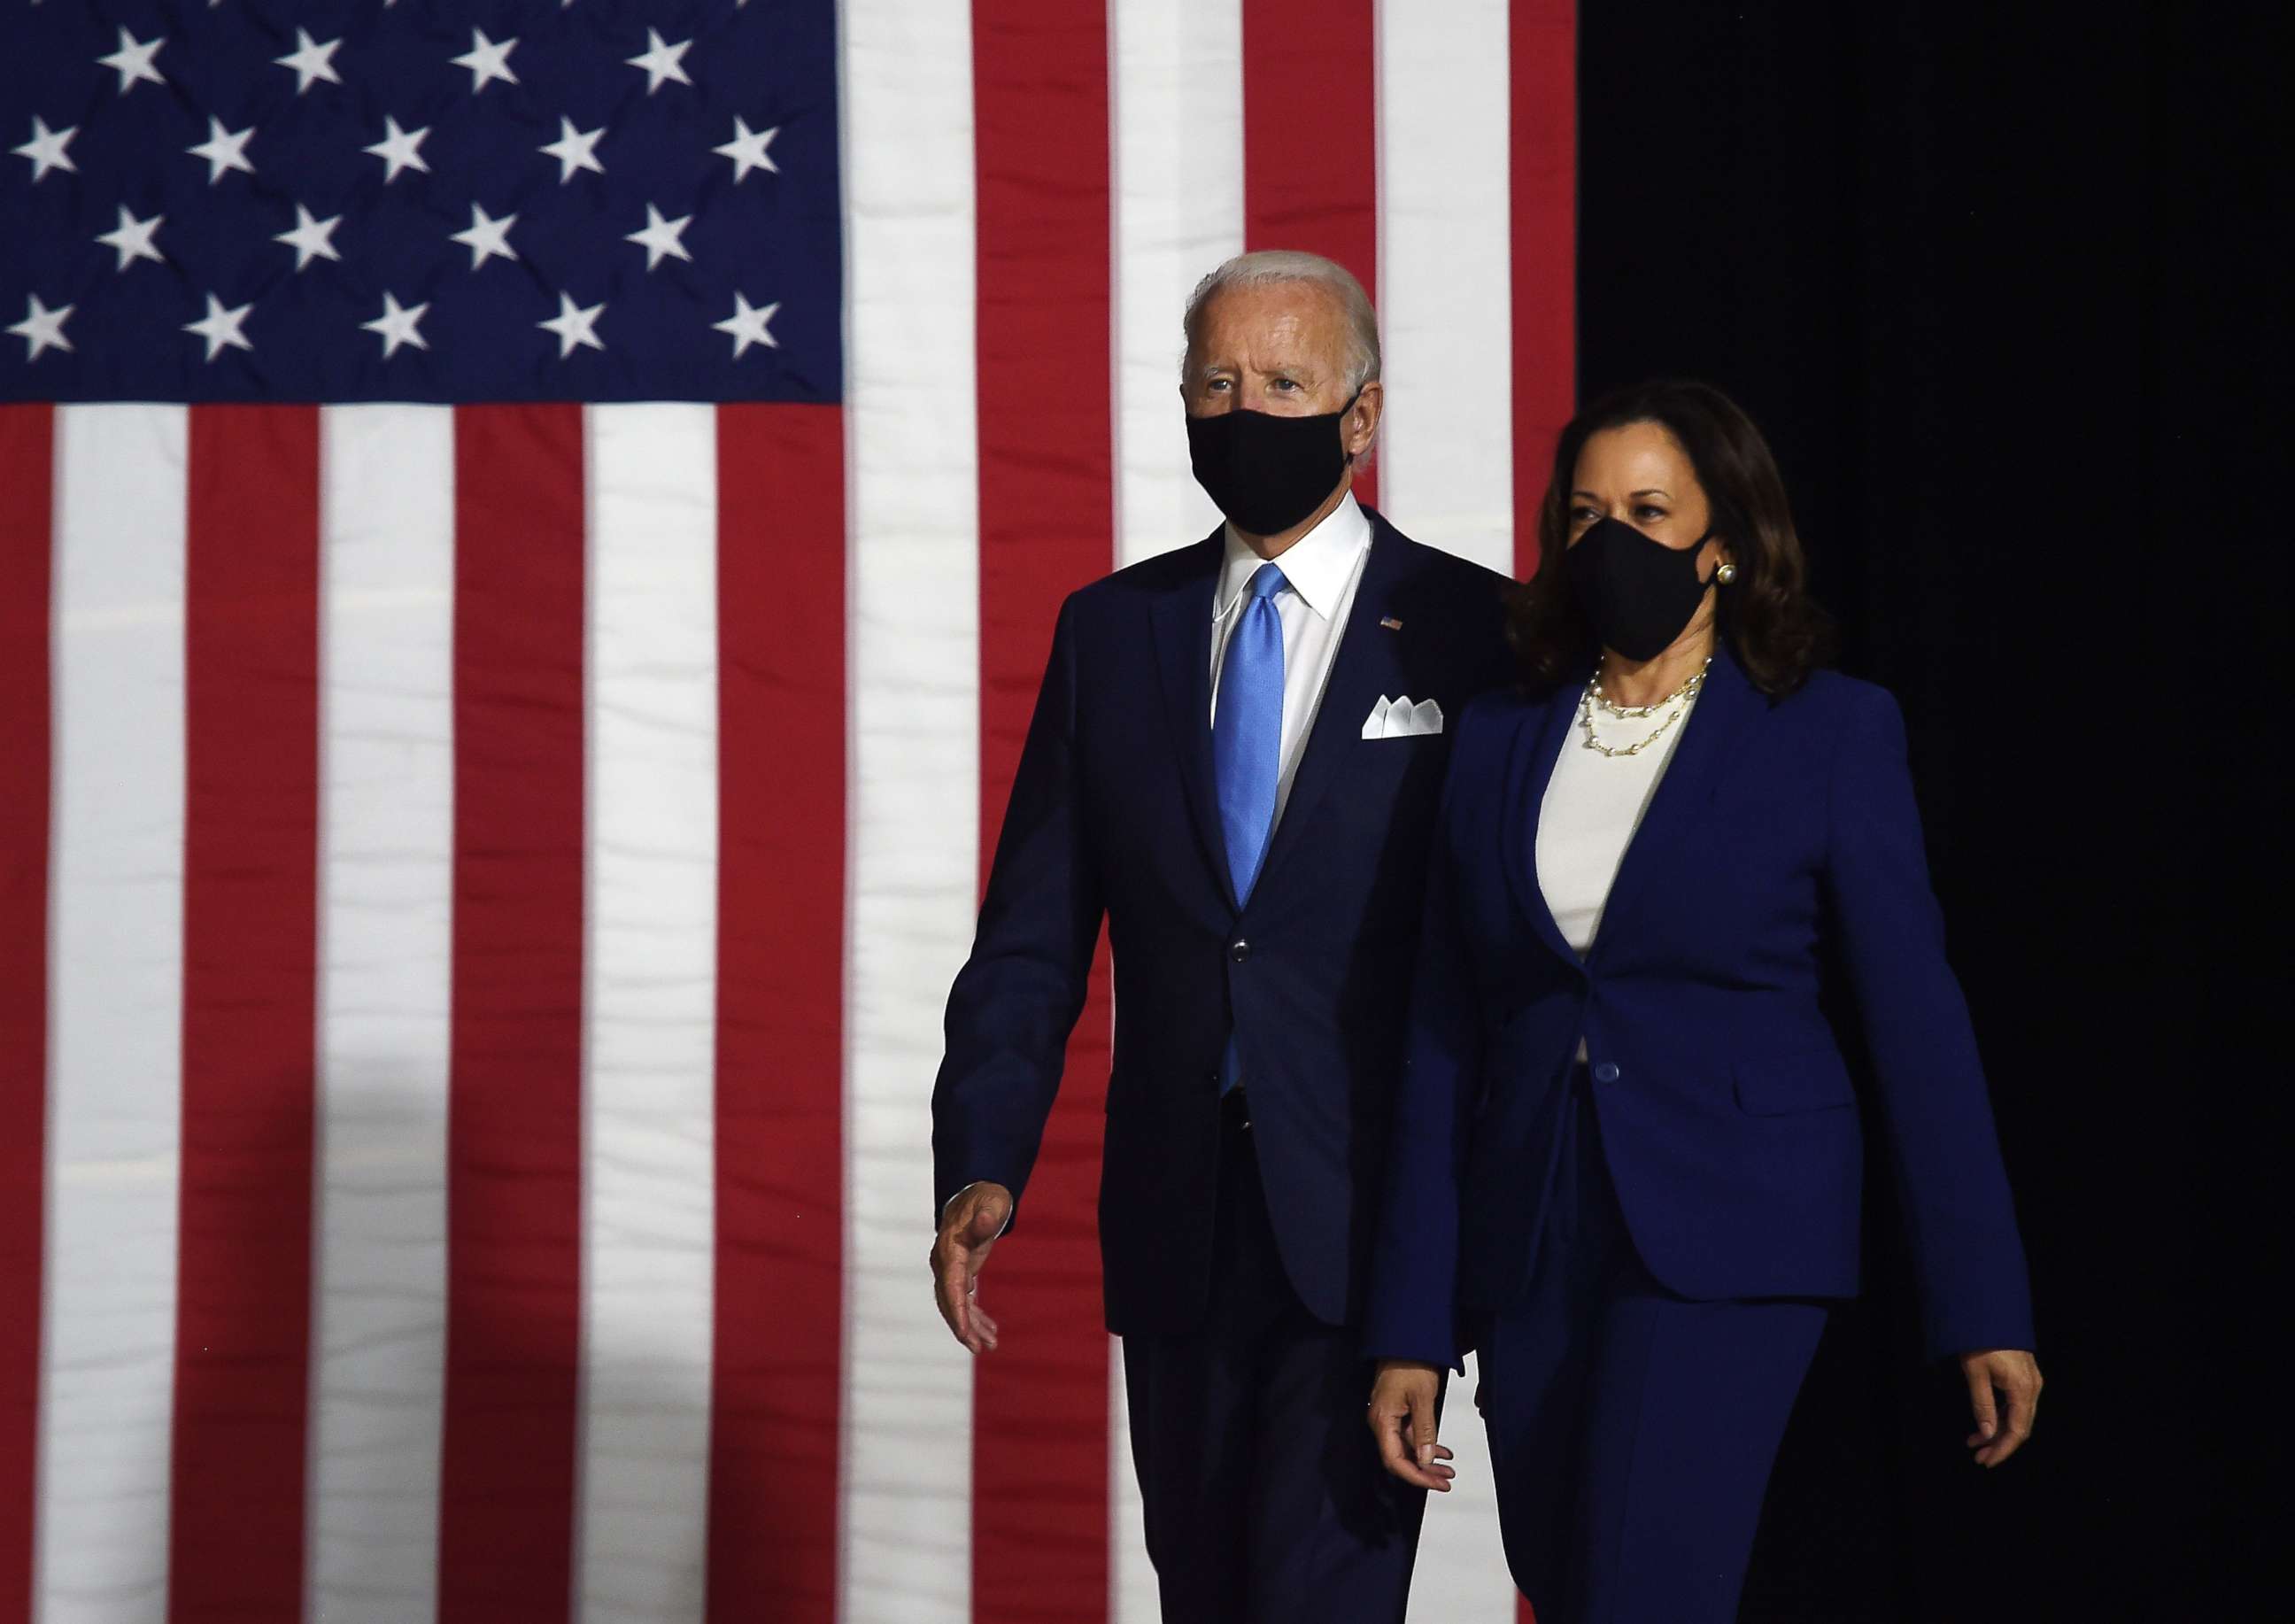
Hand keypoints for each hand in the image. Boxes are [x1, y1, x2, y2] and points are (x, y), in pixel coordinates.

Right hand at [930, 1182, 1012, 1353]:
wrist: (978, 1192)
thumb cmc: (986, 1199)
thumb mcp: (989, 1205)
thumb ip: (986, 1217)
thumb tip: (986, 1219)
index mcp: (950, 1251)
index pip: (951, 1287)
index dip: (957, 1312)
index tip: (964, 1334)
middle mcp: (944, 1263)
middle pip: (949, 1301)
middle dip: (963, 1327)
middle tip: (979, 1349)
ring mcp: (950, 1268)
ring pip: (957, 1305)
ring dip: (972, 1326)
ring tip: (990, 1345)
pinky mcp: (960, 1271)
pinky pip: (964, 1299)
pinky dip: (976, 1315)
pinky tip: (990, 1330)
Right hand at [1367, 1360, 1454, 1491]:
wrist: (1407, 1340)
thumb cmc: (1411, 1364)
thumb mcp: (1422, 1398)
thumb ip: (1424, 1431)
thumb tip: (1424, 1460)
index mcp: (1382, 1420)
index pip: (1394, 1460)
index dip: (1415, 1476)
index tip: (1436, 1483)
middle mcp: (1381, 1422)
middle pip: (1399, 1458)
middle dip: (1424, 1472)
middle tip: (1447, 1480)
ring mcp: (1388, 1417)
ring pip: (1406, 1448)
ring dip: (1427, 1460)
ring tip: (1449, 1468)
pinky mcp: (1396, 1412)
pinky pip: (1409, 1435)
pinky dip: (1425, 1444)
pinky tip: (1442, 1451)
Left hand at [1959, 1347, 2042, 1466]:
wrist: (1991, 1310)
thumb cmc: (1981, 1340)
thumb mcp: (1976, 1372)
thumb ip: (1982, 1404)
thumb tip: (1987, 1433)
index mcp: (2024, 1390)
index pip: (2017, 1430)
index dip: (2003, 1449)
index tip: (1987, 1461)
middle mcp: (2033, 1389)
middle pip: (2020, 1426)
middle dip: (1999, 1444)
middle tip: (1978, 1456)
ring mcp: (2031, 1382)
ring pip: (2017, 1416)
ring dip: (1997, 1431)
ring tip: (1974, 1443)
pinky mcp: (2025, 1377)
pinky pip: (2015, 1404)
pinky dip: (2000, 1416)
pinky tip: (1984, 1423)